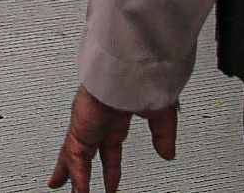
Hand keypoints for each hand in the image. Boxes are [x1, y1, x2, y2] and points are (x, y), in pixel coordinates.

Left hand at [49, 85, 176, 192]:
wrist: (132, 64)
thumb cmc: (145, 74)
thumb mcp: (161, 112)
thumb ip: (163, 134)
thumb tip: (168, 153)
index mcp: (118, 113)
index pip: (111, 144)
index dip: (111, 165)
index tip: (110, 178)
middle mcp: (101, 118)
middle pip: (88, 152)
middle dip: (83, 171)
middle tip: (78, 187)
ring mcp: (89, 122)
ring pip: (77, 156)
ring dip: (76, 178)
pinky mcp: (81, 126)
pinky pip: (75, 157)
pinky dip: (77, 176)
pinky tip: (79, 191)